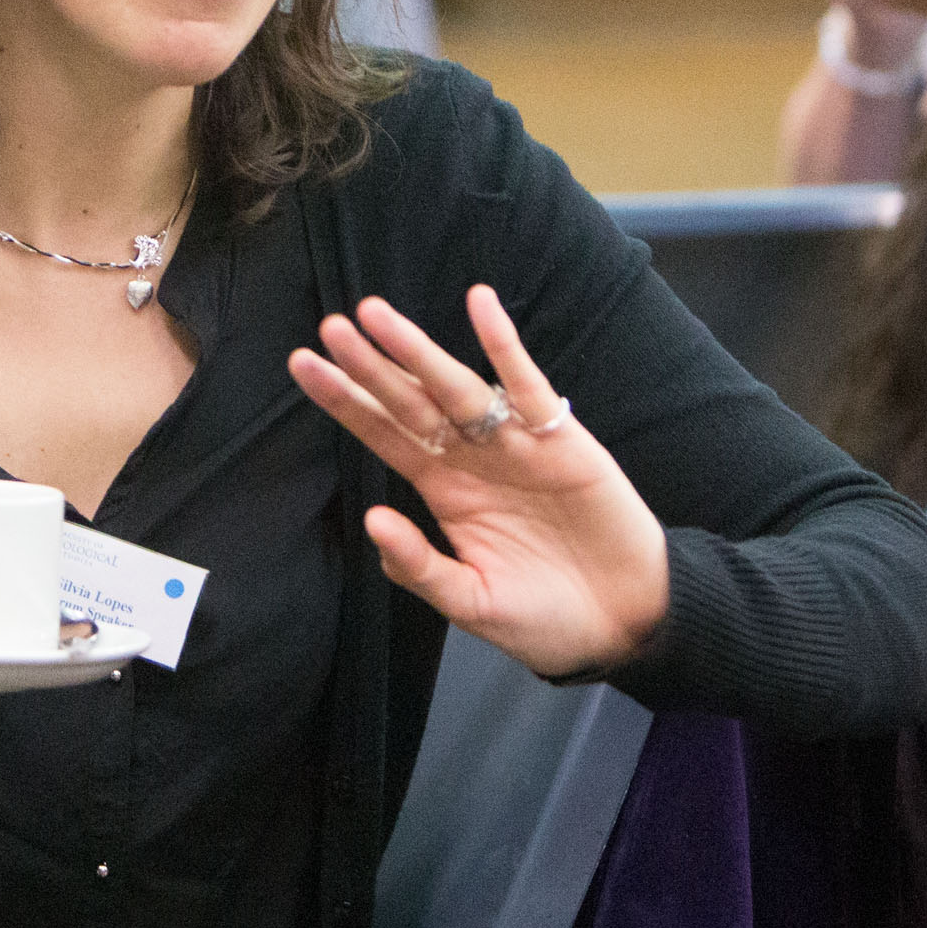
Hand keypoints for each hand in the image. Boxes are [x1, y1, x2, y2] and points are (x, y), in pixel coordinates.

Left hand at [287, 285, 670, 678]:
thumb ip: (419, 566)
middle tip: (329, 327)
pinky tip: (480, 305)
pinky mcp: (560, 440)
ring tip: (376, 315)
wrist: (622, 622)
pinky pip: (527, 385)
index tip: (303, 365)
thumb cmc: (543, 617)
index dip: (345, 401)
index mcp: (442, 491)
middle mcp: (470, 457)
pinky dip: (504, 345)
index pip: (383, 434)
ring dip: (417, 350)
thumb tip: (372, 519)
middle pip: (409, 402)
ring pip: (456, 386)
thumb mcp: (470, 603)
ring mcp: (513, 443)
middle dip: (369, 366)